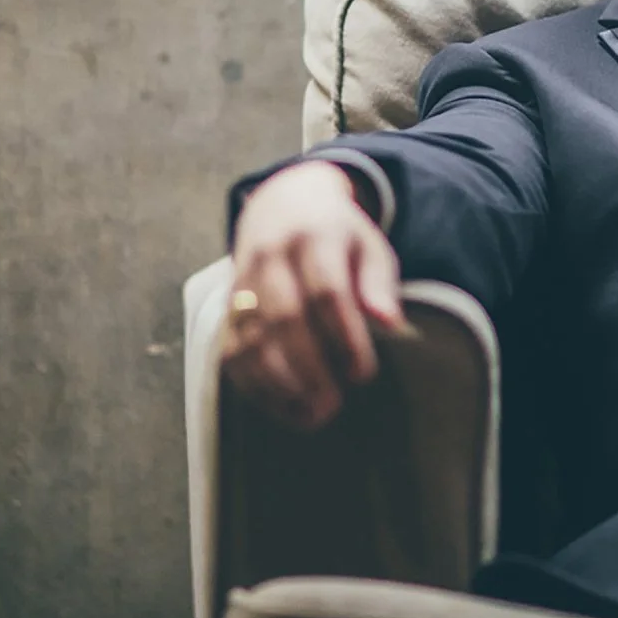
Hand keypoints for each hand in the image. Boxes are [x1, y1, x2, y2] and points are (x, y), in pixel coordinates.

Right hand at [223, 161, 406, 431]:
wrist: (282, 204)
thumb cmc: (338, 236)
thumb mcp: (369, 246)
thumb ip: (379, 283)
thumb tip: (391, 323)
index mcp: (315, 237)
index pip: (327, 290)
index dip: (345, 337)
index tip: (363, 374)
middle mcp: (271, 256)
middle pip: (285, 317)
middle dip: (309, 367)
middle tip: (333, 405)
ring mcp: (242, 280)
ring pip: (251, 337)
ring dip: (279, 383)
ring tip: (310, 414)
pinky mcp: (226, 305)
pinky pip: (230, 349)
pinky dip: (253, 384)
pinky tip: (282, 406)